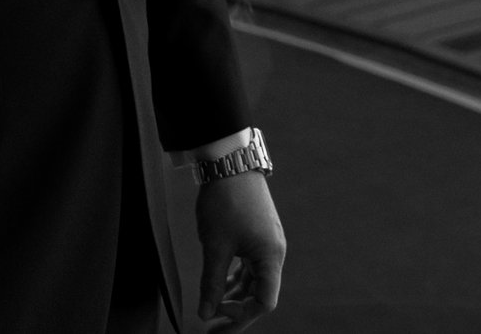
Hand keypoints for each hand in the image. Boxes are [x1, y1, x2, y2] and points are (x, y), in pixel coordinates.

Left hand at [195, 171, 285, 327]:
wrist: (230, 162)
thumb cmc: (226, 202)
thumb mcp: (215, 247)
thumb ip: (212, 283)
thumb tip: (207, 314)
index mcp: (270, 256)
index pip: (264, 302)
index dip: (241, 316)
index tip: (216, 317)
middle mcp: (273, 251)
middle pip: (260, 293)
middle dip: (236, 312)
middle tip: (211, 327)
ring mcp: (266, 242)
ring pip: (254, 280)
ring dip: (235, 296)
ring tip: (212, 308)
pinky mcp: (257, 234)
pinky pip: (250, 266)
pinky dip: (235, 279)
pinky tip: (220, 285)